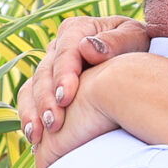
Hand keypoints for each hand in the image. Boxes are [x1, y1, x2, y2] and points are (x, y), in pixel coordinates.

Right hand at [17, 17, 151, 167]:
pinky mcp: (47, 87)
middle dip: (47, 99)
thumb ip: (115, 41)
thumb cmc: (138, 47)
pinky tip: (34, 137)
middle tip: (53, 123)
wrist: (137, 62)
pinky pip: (30, 101)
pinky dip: (30, 118)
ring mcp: (50, 68)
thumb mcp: (135, 38)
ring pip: (32, 88)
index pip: (65, 50)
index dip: (63, 74)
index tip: (66, 98)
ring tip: (38, 135)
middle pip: (45, 72)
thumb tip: (87, 47)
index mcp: (77, 29)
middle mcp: (58, 47)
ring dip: (34, 112)